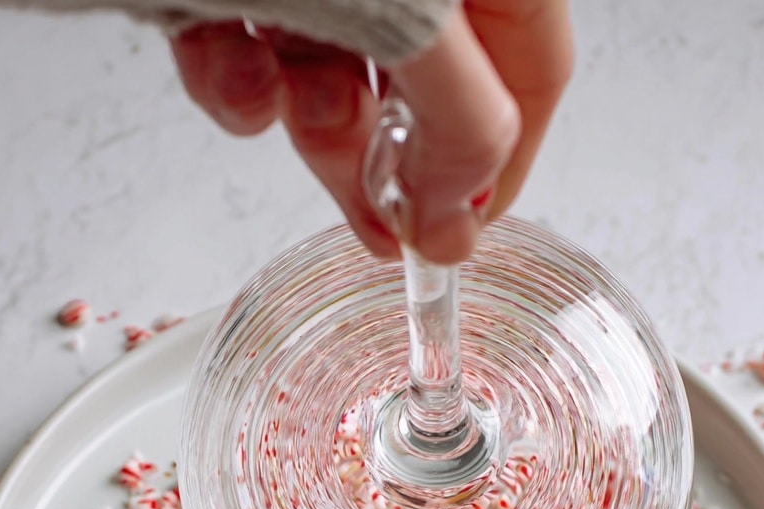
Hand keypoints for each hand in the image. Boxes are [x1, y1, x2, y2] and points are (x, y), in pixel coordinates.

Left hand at [170, 0, 572, 263]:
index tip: (461, 232)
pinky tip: (233, 76)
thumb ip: (459, 119)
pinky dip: (237, 78)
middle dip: (391, 157)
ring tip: (298, 124)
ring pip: (334, 66)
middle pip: (426, 75)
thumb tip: (461, 214)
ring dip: (312, 118)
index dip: (500, 160)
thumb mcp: (407, 11)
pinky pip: (252, 40)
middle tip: (380, 226)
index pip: (530, 63)